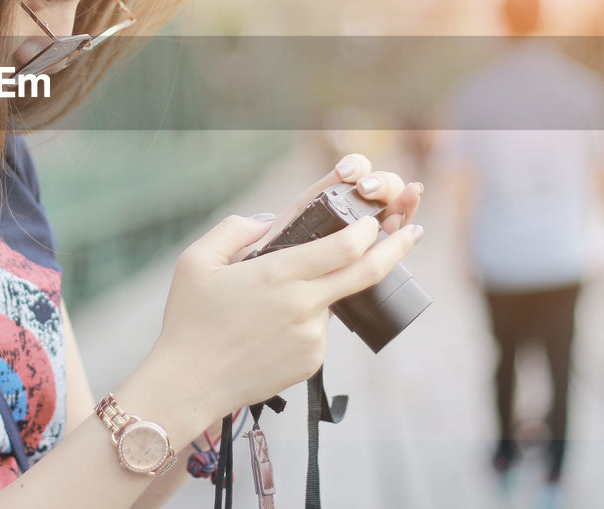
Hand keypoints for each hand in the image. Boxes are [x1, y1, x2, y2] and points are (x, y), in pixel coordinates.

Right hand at [139, 154, 423, 433]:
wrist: (189, 384)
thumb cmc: (189, 319)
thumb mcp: (196, 260)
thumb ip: (235, 229)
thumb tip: (271, 220)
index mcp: (279, 274)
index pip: (345, 246)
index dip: (367, 229)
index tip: (373, 218)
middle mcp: (305, 305)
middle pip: (368, 272)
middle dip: (398, 246)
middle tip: (414, 230)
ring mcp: (312, 337)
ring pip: (329, 302)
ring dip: (314, 293)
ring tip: (260, 309)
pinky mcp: (312, 362)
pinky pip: (316, 331)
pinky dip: (300, 322)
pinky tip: (263, 333)